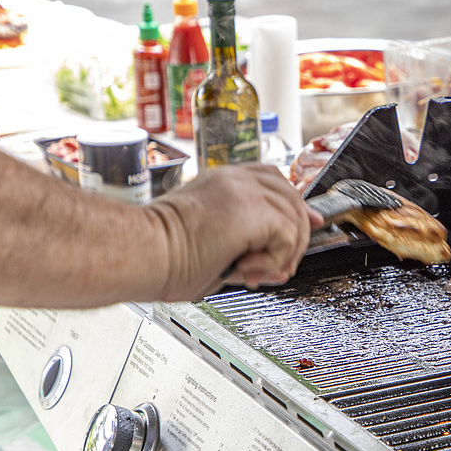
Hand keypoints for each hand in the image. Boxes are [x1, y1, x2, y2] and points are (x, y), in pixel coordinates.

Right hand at [149, 164, 322, 300]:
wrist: (140, 253)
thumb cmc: (159, 256)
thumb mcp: (211, 240)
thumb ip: (247, 243)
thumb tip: (282, 264)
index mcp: (223, 181)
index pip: (274, 180)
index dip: (295, 204)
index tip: (309, 224)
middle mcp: (236, 178)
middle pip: (292, 196)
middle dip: (296, 235)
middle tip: (273, 268)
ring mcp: (245, 190)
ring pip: (295, 217)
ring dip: (284, 253)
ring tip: (254, 271)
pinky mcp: (253, 209)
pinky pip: (288, 235)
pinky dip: (276, 259)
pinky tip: (248, 269)